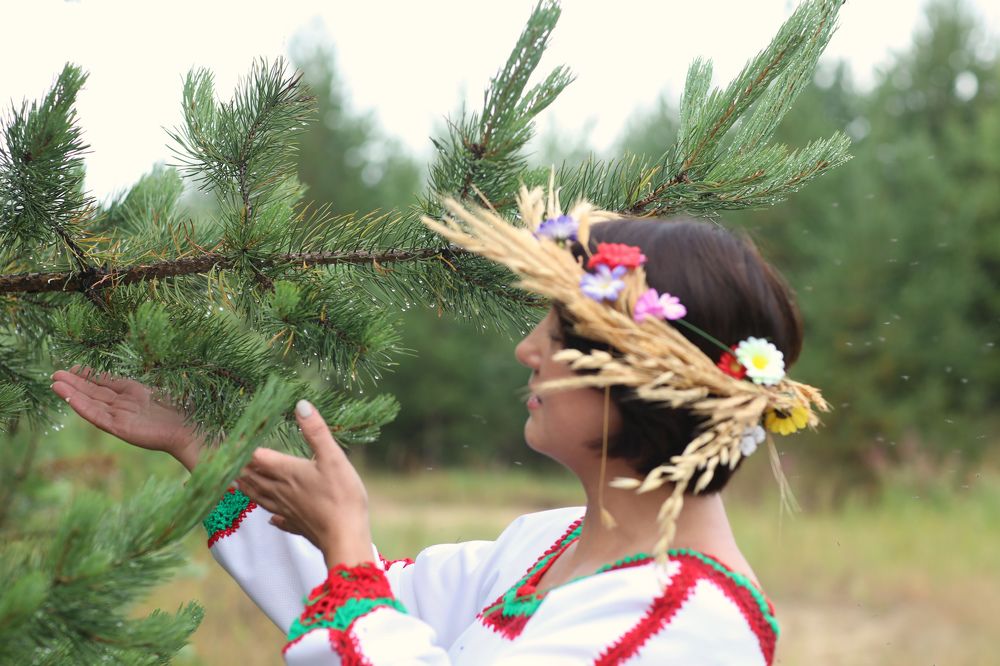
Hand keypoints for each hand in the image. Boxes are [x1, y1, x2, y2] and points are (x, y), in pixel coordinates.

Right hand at [51, 366, 202, 470]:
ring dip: (72, 394)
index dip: (90, 375)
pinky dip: (83, 407)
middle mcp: (124, 406)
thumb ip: (150, 379)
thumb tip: (149, 354)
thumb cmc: (183, 409)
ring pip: (91, 404)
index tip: (74, 366)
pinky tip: (69, 399)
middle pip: (94, 393)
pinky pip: (98, 417)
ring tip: (54, 383)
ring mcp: (121, 417)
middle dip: (75, 383)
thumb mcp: (161, 387)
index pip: (106, 383)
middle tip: (55, 373)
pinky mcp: (121, 428)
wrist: (192, 429)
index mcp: (134, 394)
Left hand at [237, 399, 371, 567]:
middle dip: (239, 468)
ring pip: (261, 497)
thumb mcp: (333, 457)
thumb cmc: (341, 496)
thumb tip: (301, 404)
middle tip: (223, 461)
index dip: (244, 447)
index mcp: (287, 472)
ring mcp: (287, 510)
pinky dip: (272, 515)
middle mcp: (281, 491)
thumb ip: (316, 431)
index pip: (258, 457)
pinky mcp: (298, 525)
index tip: (231, 440)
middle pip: (254, 478)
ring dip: (248, 488)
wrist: (345, 538)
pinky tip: (271, 518)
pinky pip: (279, 519)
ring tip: (237, 484)